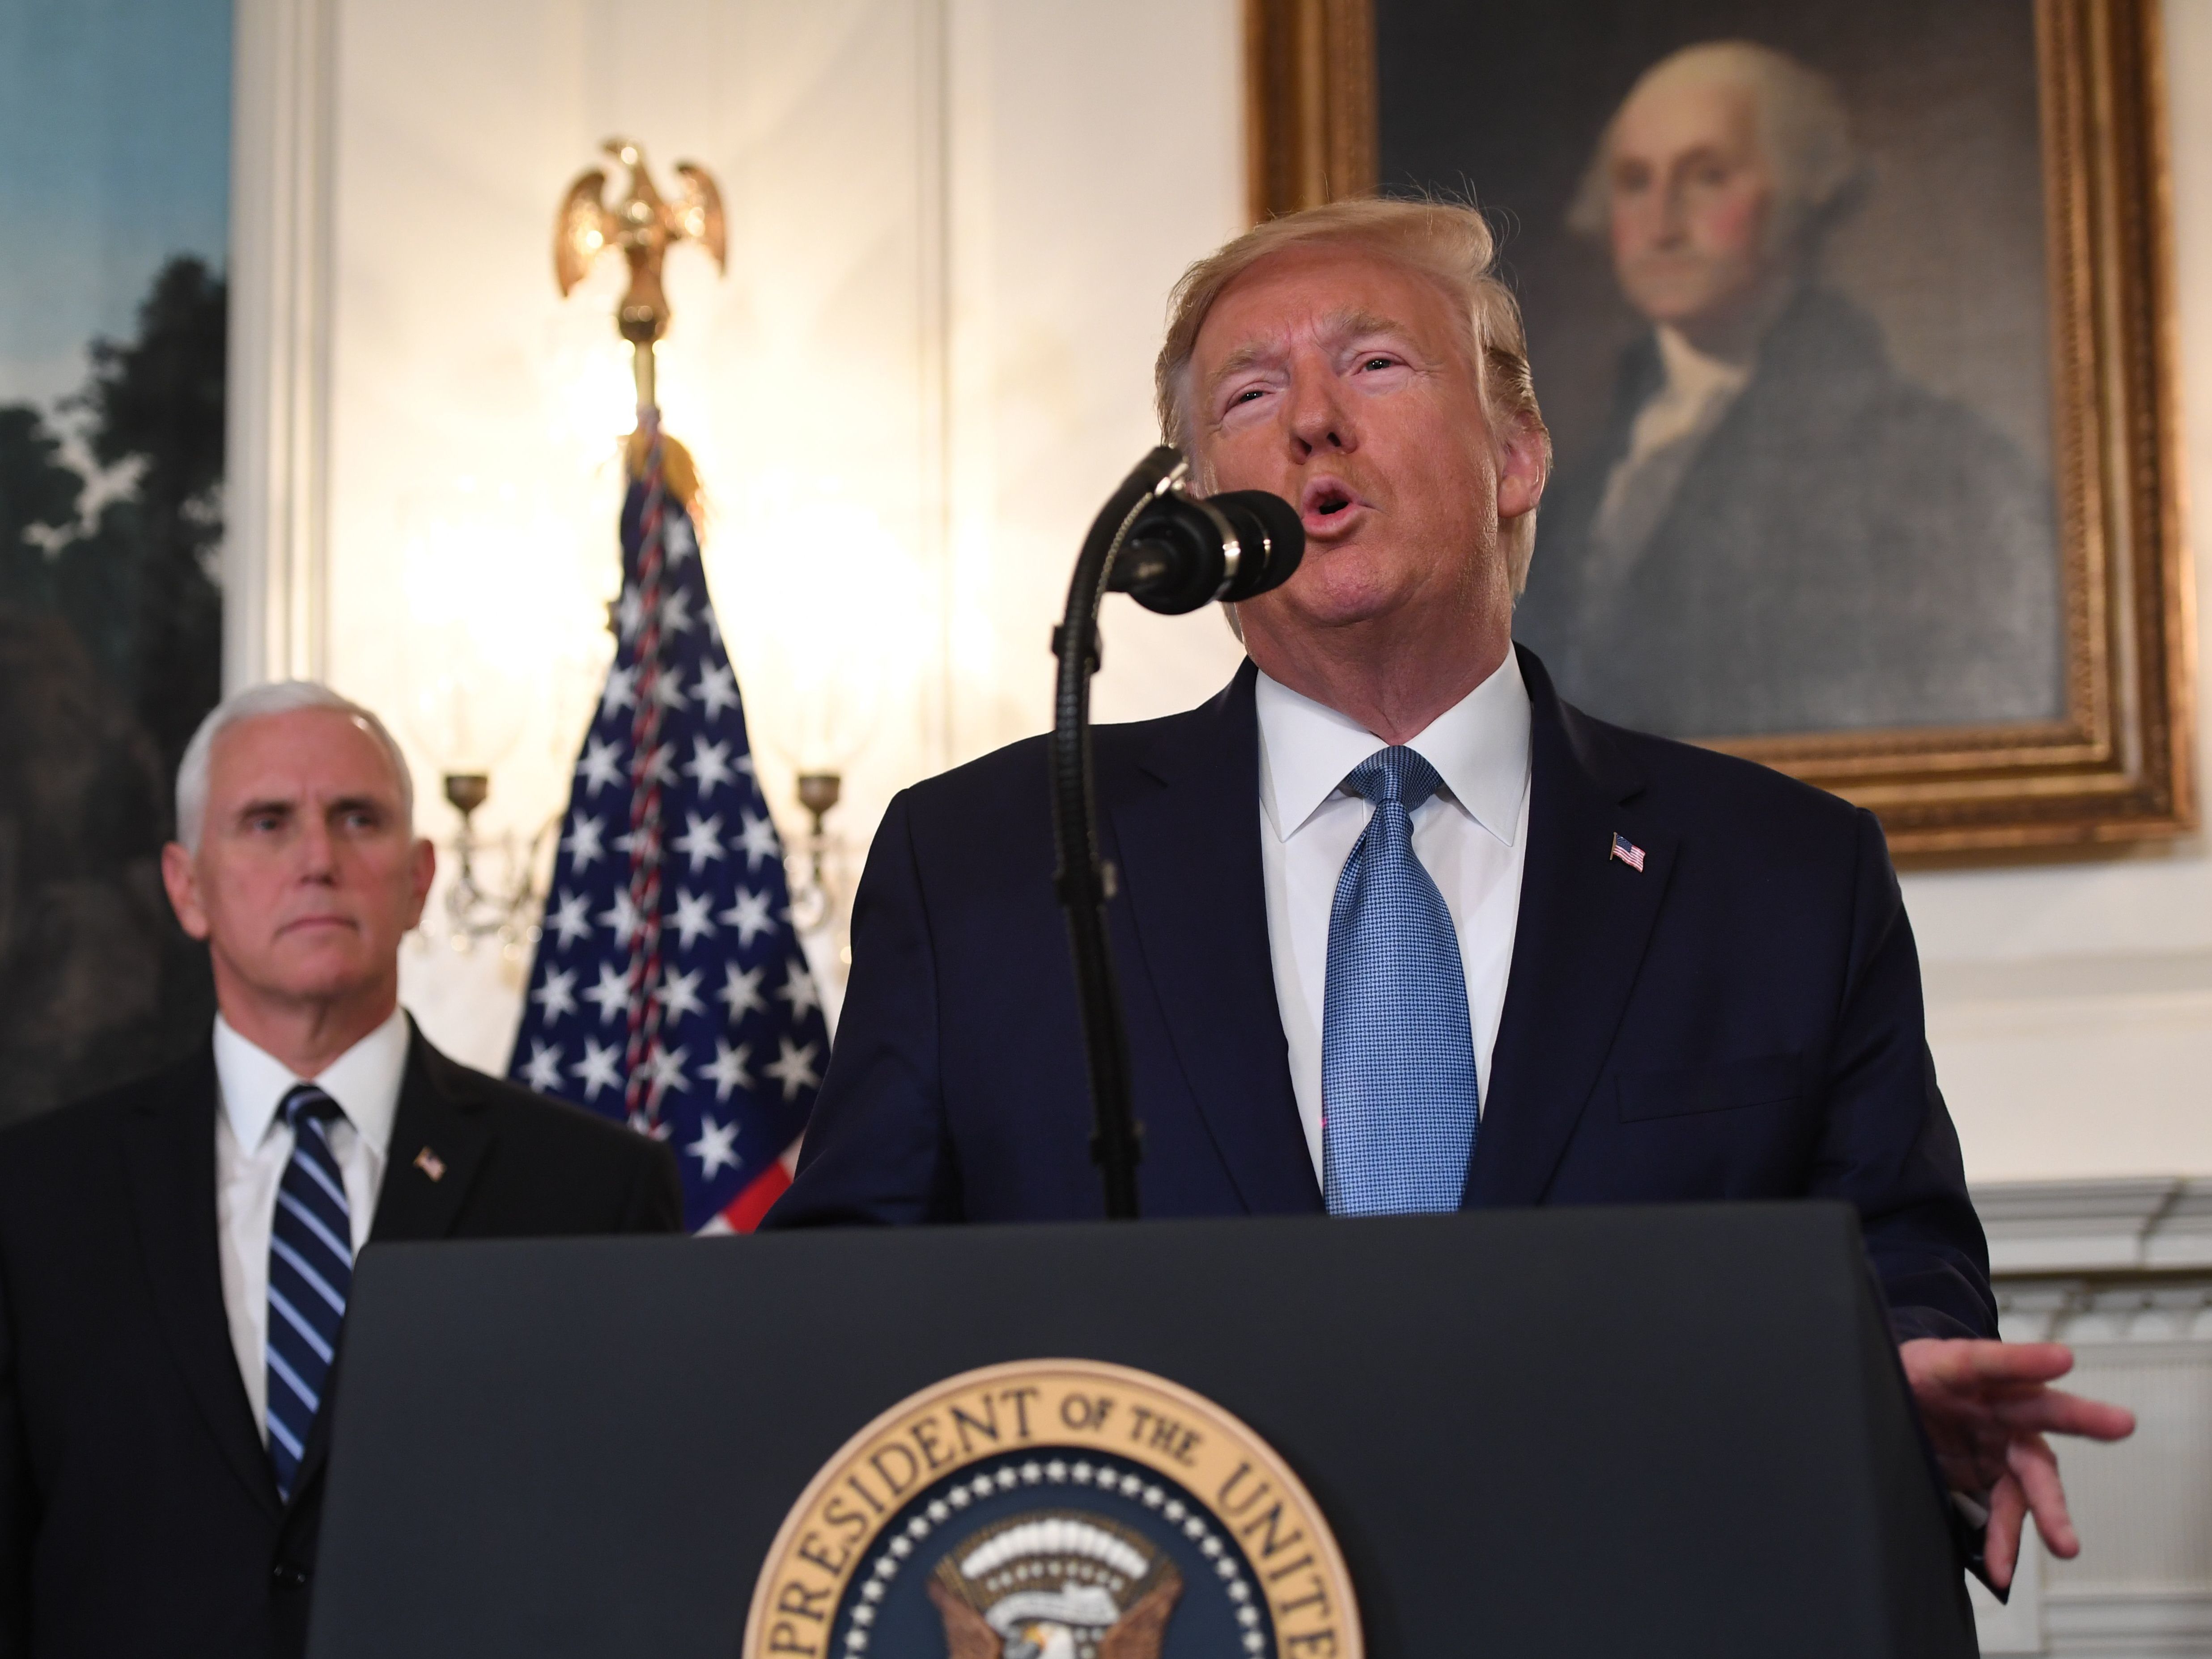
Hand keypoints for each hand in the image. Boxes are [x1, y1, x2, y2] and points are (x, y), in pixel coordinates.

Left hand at [1900, 1338, 2135, 1590]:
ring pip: (2034, 1474)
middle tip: (2120, 1423)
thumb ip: (1890, 1391)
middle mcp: (1995, 1404)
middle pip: (2040, 1408)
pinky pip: (2007, 1509)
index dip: (2023, 1360)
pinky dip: (2004, 1540)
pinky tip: (2001, 1568)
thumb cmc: (1904, 1380)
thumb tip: (1860, 1418)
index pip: (1987, 1360)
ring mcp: (2002, 1442)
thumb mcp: (1886, 1375)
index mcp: (1958, 1368)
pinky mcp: (1998, 1476)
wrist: (1909, 1399)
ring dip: (2051, 1510)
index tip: (2063, 1359)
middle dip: (2081, 1416)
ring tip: (2066, 1544)